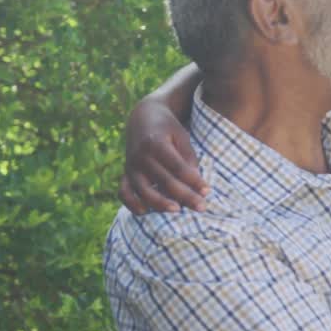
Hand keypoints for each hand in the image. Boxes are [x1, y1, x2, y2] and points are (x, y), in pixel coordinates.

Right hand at [119, 98, 207, 213]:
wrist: (143, 118)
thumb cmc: (168, 129)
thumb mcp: (181, 136)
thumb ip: (188, 158)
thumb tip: (196, 182)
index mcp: (156, 144)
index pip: (178, 168)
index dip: (193, 181)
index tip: (207, 192)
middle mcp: (141, 157)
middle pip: (164, 181)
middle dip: (185, 196)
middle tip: (202, 207)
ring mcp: (131, 167)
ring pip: (143, 190)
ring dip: (159, 203)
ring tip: (178, 210)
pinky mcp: (125, 174)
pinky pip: (123, 192)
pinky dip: (131, 203)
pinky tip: (145, 212)